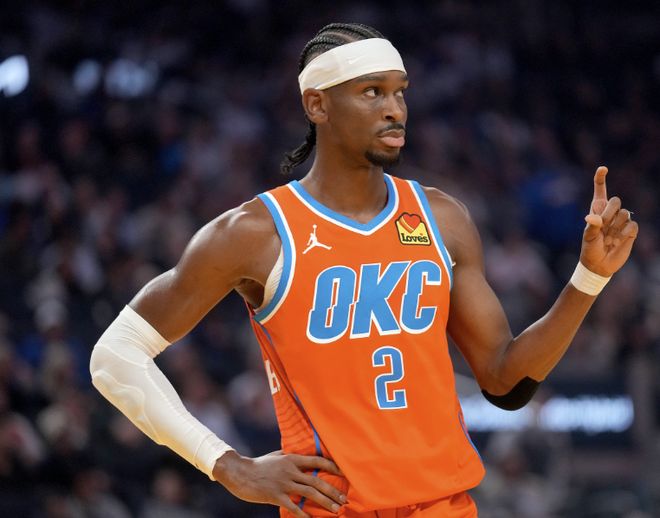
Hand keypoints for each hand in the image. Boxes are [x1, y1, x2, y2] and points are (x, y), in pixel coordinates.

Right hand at [212, 450, 345, 516]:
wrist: (239, 472)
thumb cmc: (258, 464)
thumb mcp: (277, 455)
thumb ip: (291, 456)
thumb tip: (302, 455)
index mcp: (292, 458)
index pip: (318, 461)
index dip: (333, 467)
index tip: (344, 474)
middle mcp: (290, 470)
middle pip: (317, 480)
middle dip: (333, 491)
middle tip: (344, 500)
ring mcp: (283, 483)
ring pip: (309, 493)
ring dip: (325, 502)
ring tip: (336, 510)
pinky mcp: (275, 495)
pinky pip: (293, 506)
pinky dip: (303, 513)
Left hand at [580, 166, 638, 276]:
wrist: (599, 265)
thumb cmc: (590, 249)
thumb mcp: (588, 237)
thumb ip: (592, 226)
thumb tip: (593, 217)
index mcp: (597, 210)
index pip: (600, 191)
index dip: (601, 179)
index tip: (602, 168)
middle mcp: (610, 213)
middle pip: (616, 200)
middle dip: (609, 213)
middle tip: (602, 227)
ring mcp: (621, 221)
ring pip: (625, 213)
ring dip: (616, 227)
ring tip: (608, 239)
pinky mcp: (630, 231)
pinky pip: (633, 225)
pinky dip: (625, 234)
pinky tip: (618, 241)